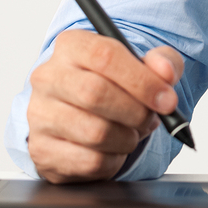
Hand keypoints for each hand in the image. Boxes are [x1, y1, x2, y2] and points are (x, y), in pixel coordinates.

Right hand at [27, 29, 184, 183]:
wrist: (80, 115)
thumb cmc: (114, 85)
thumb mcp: (144, 66)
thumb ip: (163, 63)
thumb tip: (166, 73)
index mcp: (71, 46)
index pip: (105, 56)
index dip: (142, 81)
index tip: (167, 100)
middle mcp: (48, 77)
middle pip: (96, 93)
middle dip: (136, 112)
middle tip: (153, 119)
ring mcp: (39, 115)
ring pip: (94, 132)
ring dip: (127, 138)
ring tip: (133, 133)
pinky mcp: (41, 150)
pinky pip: (89, 161)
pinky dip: (114, 160)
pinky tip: (115, 149)